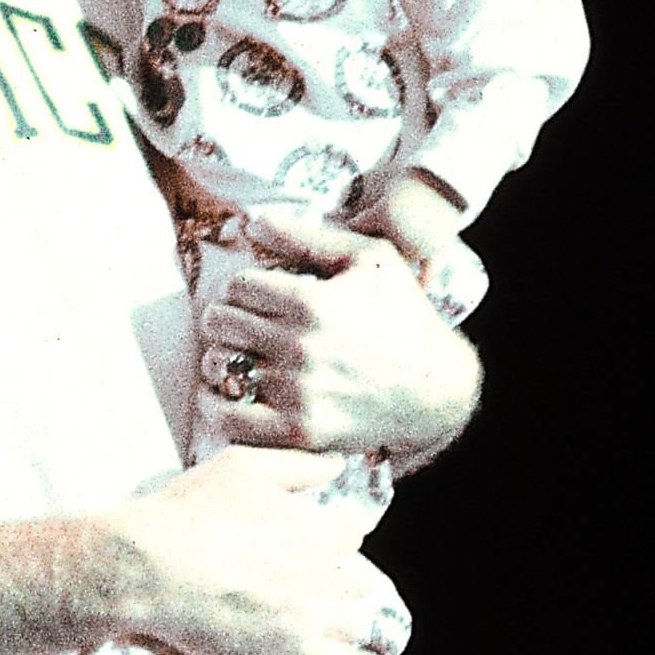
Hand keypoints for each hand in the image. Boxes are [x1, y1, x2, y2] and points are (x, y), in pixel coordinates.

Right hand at [114, 446, 411, 654]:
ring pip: (354, 623)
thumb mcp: (243, 467)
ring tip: (307, 618)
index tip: (309, 537)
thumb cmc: (188, 512)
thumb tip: (338, 466)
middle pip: (358, 579)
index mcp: (316, 527)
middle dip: (338, 577)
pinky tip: (313, 652)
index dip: (331, 531)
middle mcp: (322, 573)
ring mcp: (309, 616)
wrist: (148, 571)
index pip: (353, 531)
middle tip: (302, 580)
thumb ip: (299, 466)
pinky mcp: (290, 652)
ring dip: (337, 618)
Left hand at [198, 212, 483, 461]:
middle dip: (226, 318)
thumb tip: (253, 223)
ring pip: (219, 366)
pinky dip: (218, 406)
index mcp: (311, 301)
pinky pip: (230, 420)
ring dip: (220, 359)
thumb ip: (307, 237)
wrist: (437, 389)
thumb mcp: (370, 259)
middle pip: (220, 323)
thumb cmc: (404, 315)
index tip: (255, 297)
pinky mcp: (299, 431)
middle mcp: (299, 346)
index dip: (242, 287)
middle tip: (240, 326)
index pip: (237, 285)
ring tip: (236, 358)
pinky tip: (228, 395)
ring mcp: (297, 392)